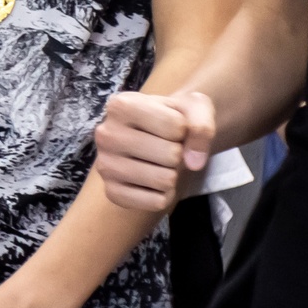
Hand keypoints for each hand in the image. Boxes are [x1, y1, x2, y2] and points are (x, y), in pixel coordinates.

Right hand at [94, 90, 214, 212]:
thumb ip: (201, 125)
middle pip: (171, 155)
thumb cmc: (172, 119)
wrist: (155, 139)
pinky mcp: (111, 192)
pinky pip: (156, 202)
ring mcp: (105, 164)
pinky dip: (164, 195)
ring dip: (173, 175)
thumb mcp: (194, 107)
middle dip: (179, 154)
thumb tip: (194, 162)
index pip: (175, 126)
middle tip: (166, 149)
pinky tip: (153, 182)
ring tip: (160, 164)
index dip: (184, 130)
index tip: (171, 128)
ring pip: (164, 180)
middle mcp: (105, 134)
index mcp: (121, 105)